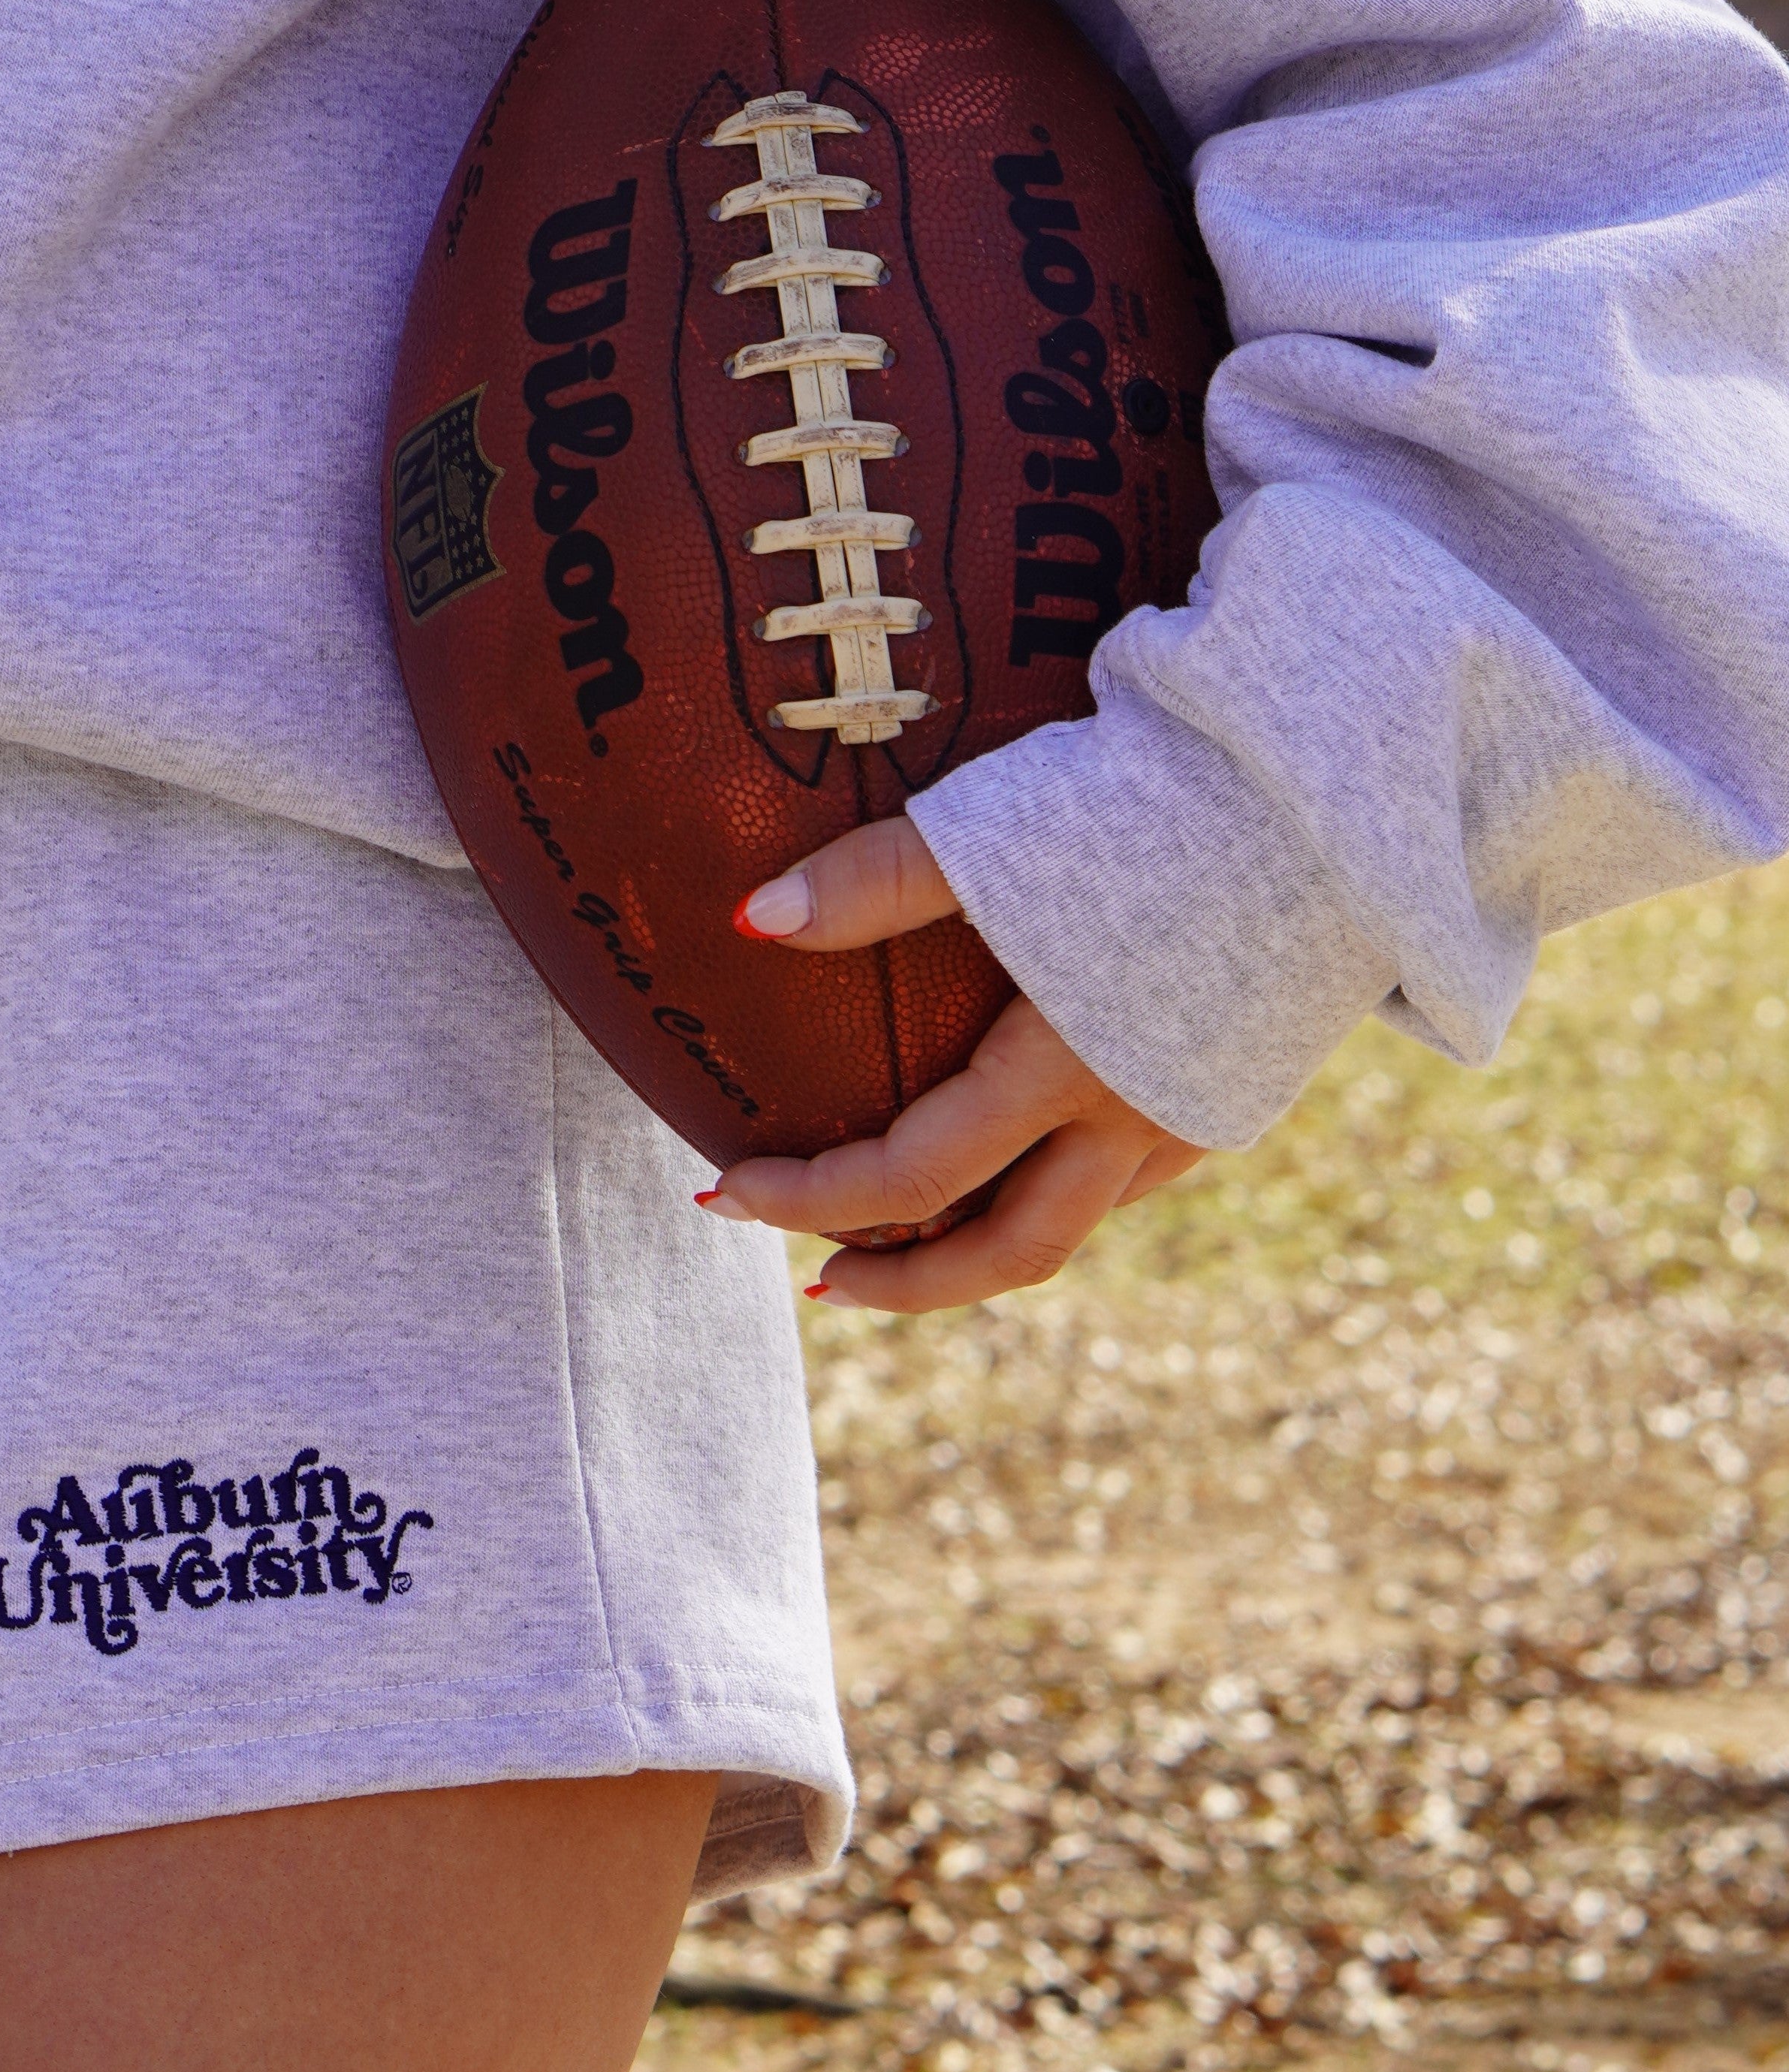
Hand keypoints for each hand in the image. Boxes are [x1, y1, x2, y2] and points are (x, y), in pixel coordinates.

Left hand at [698, 814, 1205, 1310]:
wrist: (1346, 788)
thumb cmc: (1167, 796)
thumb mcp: (1003, 827)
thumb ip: (876, 879)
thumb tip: (751, 919)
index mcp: (1066, 1074)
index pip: (911, 1181)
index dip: (807, 1199)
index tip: (725, 1189)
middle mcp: (1138, 1119)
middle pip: (1010, 1255)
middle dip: (906, 1283)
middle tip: (822, 1282)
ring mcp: (1201, 1109)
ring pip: (1080, 1220)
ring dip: (984, 1244)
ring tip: (913, 1232)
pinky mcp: (1242, 1081)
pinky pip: (1133, 1175)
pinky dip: (1057, 1190)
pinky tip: (1025, 1154)